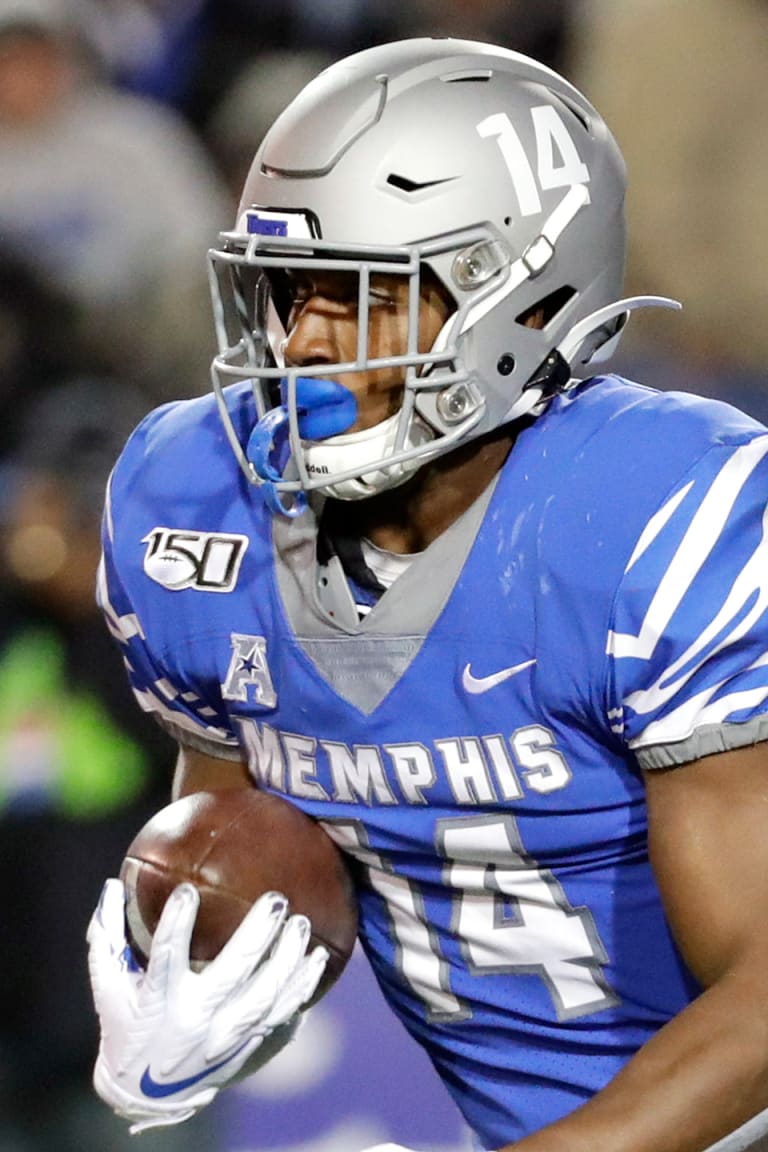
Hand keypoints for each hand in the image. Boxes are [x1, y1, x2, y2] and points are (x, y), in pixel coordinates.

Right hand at [87, 877, 327, 1131]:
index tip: (189, 891)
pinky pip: (281, 1014)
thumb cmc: (126, 1025)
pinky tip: (317, 957)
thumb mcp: (107, 986)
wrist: (148, 1093)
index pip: (166, 959)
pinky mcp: (244, 1045)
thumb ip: (106, 936)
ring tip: (301, 923)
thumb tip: (110, 885)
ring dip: (287, 959)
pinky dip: (301, 987)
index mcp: (157, 1002)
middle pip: (232, 975)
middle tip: (276, 899)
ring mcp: (223, 1037)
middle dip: (257, 935)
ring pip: (265, 997)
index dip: (176, 925)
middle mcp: (194, 1021)